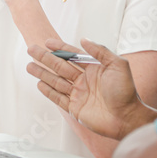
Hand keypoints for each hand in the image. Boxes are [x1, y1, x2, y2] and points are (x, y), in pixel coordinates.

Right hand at [27, 38, 155, 139]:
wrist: (127, 117)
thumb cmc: (126, 92)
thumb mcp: (118, 65)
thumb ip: (100, 51)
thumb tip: (84, 40)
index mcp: (94, 68)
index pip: (73, 55)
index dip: (60, 48)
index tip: (48, 41)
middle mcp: (84, 80)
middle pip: (60, 66)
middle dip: (45, 58)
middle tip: (31, 49)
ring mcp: (79, 94)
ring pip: (56, 81)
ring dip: (42, 73)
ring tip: (29, 65)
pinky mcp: (75, 108)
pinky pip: (58, 98)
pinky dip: (48, 91)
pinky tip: (39, 83)